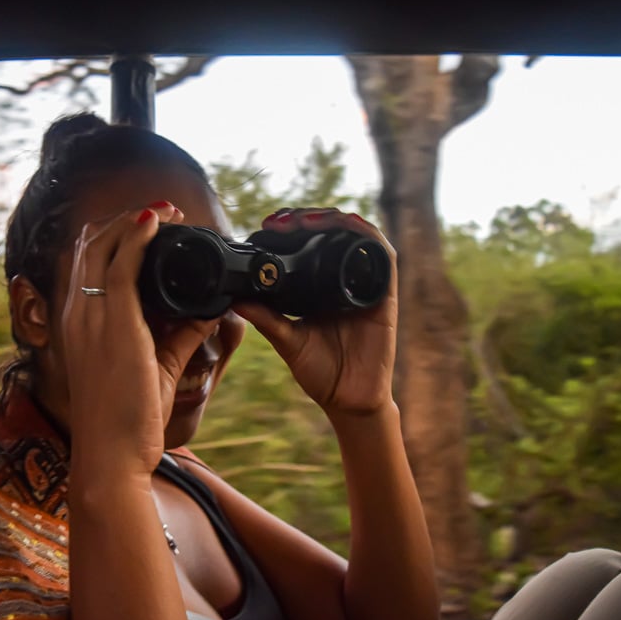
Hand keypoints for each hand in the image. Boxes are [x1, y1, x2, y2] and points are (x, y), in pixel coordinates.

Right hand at [62, 203, 219, 474]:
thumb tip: (209, 310)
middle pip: (90, 243)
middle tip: (164, 212)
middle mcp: (77, 313)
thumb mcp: (156, 367)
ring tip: (167, 211)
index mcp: (80, 322)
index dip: (115, 234)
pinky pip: (121, 265)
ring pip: (103, 245)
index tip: (151, 224)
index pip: (87, 260)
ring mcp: (91, 316)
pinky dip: (137, 236)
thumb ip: (179, 335)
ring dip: (135, 220)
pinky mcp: (114, 323)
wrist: (112, 456)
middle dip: (126, 219)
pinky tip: (156, 221)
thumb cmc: (127, 419)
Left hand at [232, 208, 397, 416]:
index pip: (313, 244)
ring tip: (308, 219)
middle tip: (283, 220)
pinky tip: (349, 226)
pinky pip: (384, 257)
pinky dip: (368, 235)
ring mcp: (365, 286)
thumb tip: (236, 299)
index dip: (294, 227)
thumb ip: (266, 320)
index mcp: (321, 287)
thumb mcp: (287, 341)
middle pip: (335, 233)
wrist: (349, 401)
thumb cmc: (321, 373)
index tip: (269, 224)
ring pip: (358, 236)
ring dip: (335, 219)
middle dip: (310, 218)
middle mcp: (345, 281)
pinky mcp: (384, 296)